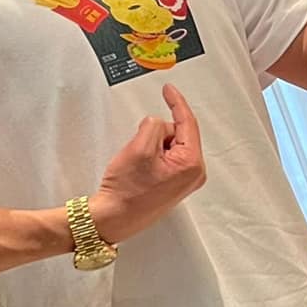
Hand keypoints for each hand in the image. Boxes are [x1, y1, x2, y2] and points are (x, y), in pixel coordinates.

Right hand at [90, 84, 205, 243]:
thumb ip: (154, 124)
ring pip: (168, 144)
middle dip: (156, 134)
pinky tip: (139, 169)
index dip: (176, 102)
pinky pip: (163, 156)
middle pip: (176, 133)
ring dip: (151, 146)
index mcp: (191, 164)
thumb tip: (157, 123)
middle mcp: (192, 174)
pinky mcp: (172, 183)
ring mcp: (182, 180)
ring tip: (137, 165)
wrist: (113, 217)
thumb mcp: (140, 147)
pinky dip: (150, 155)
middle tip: (139, 149)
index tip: (169, 89)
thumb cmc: (126, 191)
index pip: (187, 122)